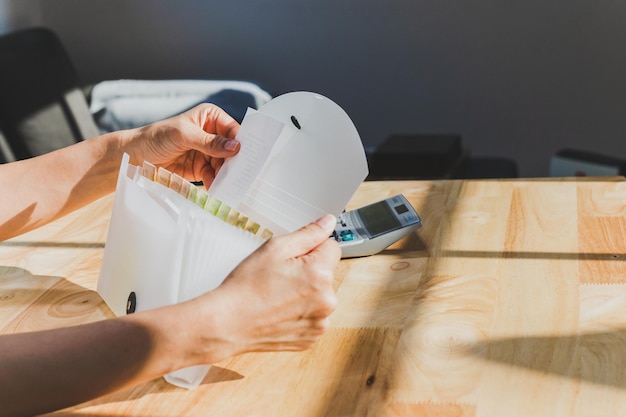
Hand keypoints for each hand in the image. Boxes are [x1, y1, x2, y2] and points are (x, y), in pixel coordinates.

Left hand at [123, 103, 240, 186]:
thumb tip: (235, 147)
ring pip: (224, 165)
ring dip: (226, 175)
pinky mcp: (201, 168)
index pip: (233, 130)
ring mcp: (207, 152)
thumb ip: (210, 142)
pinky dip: (216, 182)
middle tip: (241, 175)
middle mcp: (212, 134)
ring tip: (229, 185)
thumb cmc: (157, 137)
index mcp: (210, 117)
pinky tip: (217, 189)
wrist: (135, 157)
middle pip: (231, 150)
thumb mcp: (184, 135)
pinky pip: (214, 176)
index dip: (241, 142)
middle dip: (235, 162)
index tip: (249, 156)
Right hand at [187, 214, 340, 363]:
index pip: (332, 247)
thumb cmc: (246, 287)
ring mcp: (320, 322)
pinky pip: (313, 316)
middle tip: (281, 277)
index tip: (293, 258)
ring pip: (320, 295)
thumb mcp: (275, 249)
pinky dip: (301, 312)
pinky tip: (280, 311)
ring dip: (307, 292)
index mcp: (320, 274)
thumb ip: (308, 234)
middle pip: (327, 272)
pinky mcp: (312, 338)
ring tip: (278, 295)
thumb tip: (328, 222)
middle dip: (309, 270)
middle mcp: (327, 301)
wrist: (227, 324)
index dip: (311, 248)